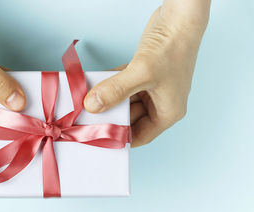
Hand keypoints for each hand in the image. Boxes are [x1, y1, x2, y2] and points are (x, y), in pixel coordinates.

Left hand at [84, 0, 209, 146]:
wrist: (179, 18)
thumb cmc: (173, 48)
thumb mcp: (141, 74)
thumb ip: (115, 91)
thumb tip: (92, 106)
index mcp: (168, 112)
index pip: (140, 135)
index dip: (120, 138)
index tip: (98, 137)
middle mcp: (160, 103)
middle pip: (130, 118)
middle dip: (110, 116)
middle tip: (88, 117)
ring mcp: (152, 89)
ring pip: (124, 101)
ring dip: (108, 99)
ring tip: (88, 100)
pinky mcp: (143, 75)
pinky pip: (123, 86)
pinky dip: (111, 85)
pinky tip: (97, 84)